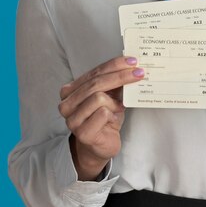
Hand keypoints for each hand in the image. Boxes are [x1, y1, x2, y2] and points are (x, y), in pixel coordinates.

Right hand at [58, 56, 144, 179]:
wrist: (101, 145)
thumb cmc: (104, 118)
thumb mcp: (109, 95)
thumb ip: (114, 81)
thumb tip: (131, 65)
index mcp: (70, 91)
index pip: (95, 71)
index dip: (115, 65)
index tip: (133, 61)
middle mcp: (67, 104)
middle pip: (96, 83)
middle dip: (120, 76)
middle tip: (139, 74)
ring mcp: (72, 119)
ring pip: (98, 97)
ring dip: (114, 101)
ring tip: (119, 107)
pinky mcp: (82, 133)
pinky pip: (102, 113)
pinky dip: (113, 113)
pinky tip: (113, 118)